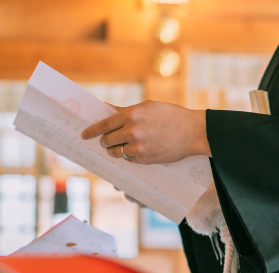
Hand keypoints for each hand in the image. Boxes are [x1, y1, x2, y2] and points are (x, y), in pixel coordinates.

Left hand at [81, 101, 210, 163]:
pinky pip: (130, 160)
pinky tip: (137, 151)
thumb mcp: (148, 107)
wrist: (194, 132)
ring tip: (120, 148)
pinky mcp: (147, 159)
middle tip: (106, 142)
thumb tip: (106, 109)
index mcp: (131, 115)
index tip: (84, 135)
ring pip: (116, 153)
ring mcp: (139, 147)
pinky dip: (130, 156)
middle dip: (105, 142)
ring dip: (115, 151)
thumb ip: (125, 111)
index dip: (91, 131)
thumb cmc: (172, 116)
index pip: (103, 125)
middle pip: (107, 140)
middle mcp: (132, 131)